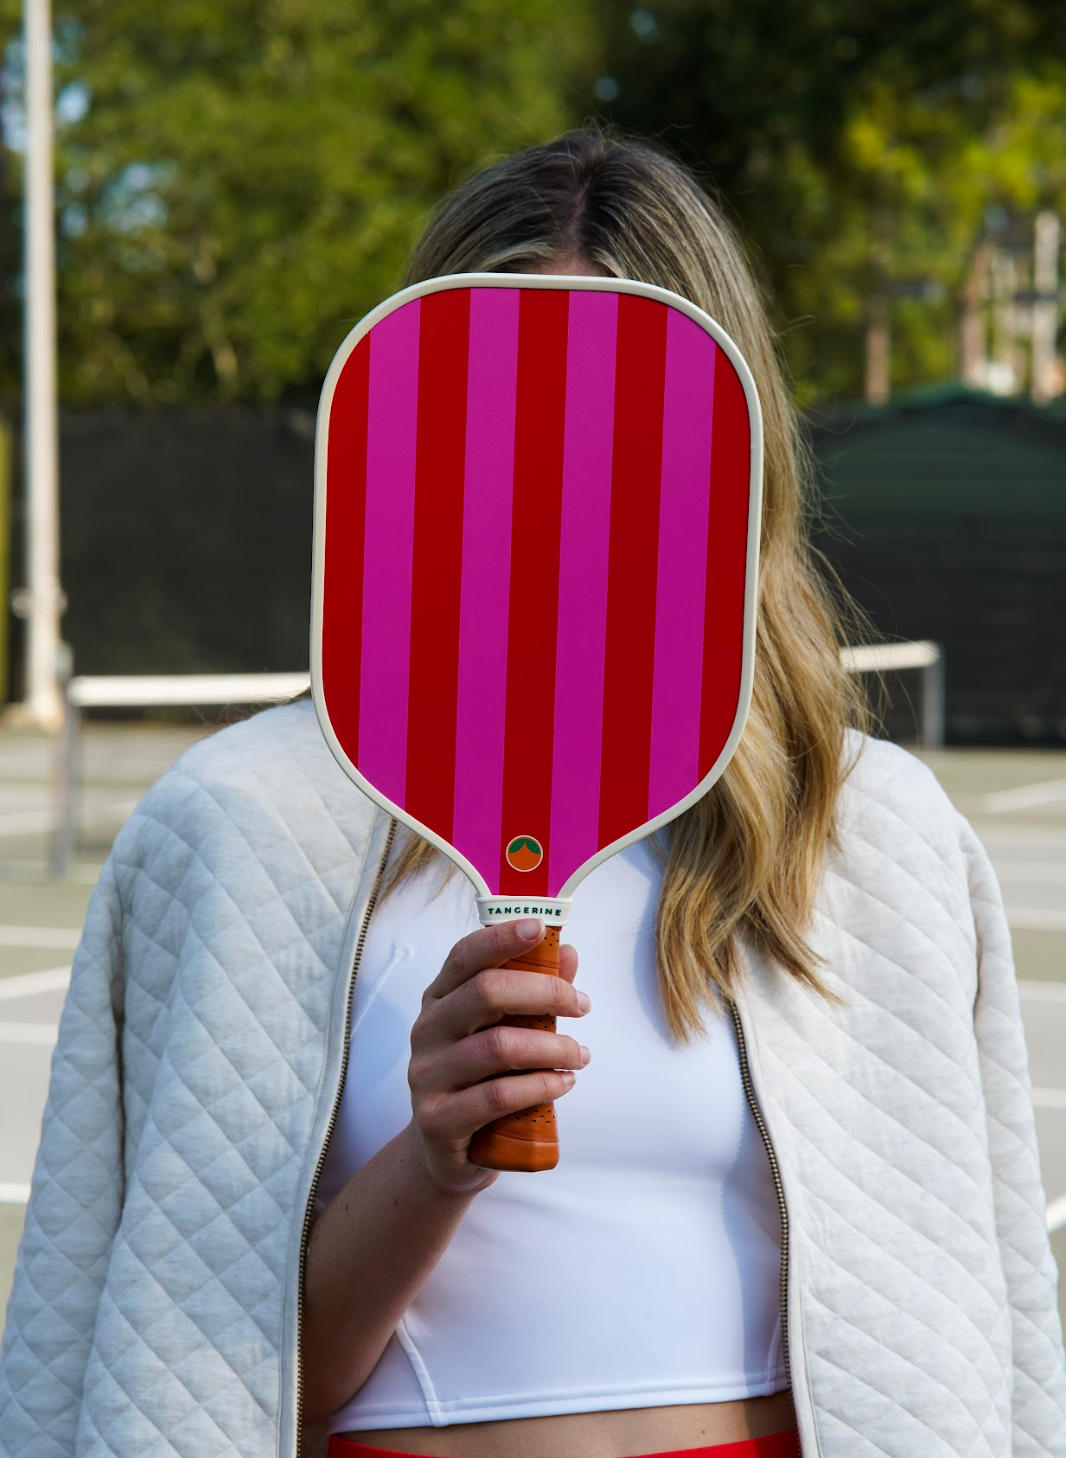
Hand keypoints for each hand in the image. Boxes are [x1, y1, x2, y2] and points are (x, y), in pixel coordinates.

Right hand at [404, 918, 590, 1195]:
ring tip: (580, 1054)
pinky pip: (496, 1097)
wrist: (442, 1150)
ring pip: (497, 1047)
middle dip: (545, 993)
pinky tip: (564, 1082)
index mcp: (440, 1000)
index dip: (500, 938)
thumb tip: (567, 953)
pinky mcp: (438, 1120)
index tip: (540, 928)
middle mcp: (427, 1031)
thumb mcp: (503, 1031)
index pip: (464, 956)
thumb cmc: (479, 1079)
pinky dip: (540, 1086)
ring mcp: (427, 1076)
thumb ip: (532, 993)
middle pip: (485, 993)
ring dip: (552, 1046)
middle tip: (582, 1006)